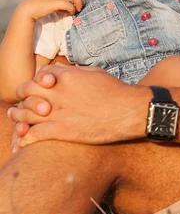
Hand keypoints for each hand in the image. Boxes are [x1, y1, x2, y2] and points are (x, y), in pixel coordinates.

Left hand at [7, 65, 149, 146]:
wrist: (129, 111)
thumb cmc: (116, 91)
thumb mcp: (96, 73)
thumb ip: (76, 71)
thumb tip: (63, 70)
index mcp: (68, 76)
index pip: (39, 74)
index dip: (35, 81)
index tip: (36, 88)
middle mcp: (60, 92)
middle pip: (27, 91)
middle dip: (22, 96)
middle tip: (21, 103)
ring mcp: (59, 112)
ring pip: (24, 114)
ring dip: (17, 117)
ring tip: (15, 120)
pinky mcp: (62, 130)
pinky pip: (32, 135)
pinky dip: (24, 140)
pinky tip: (23, 143)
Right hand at [16, 0, 84, 20]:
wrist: (27, 10)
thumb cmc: (38, 4)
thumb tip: (70, 3)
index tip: (77, 2)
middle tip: (79, 6)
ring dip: (78, 4)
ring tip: (76, 10)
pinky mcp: (54, 3)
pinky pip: (68, 5)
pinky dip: (71, 9)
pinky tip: (69, 13)